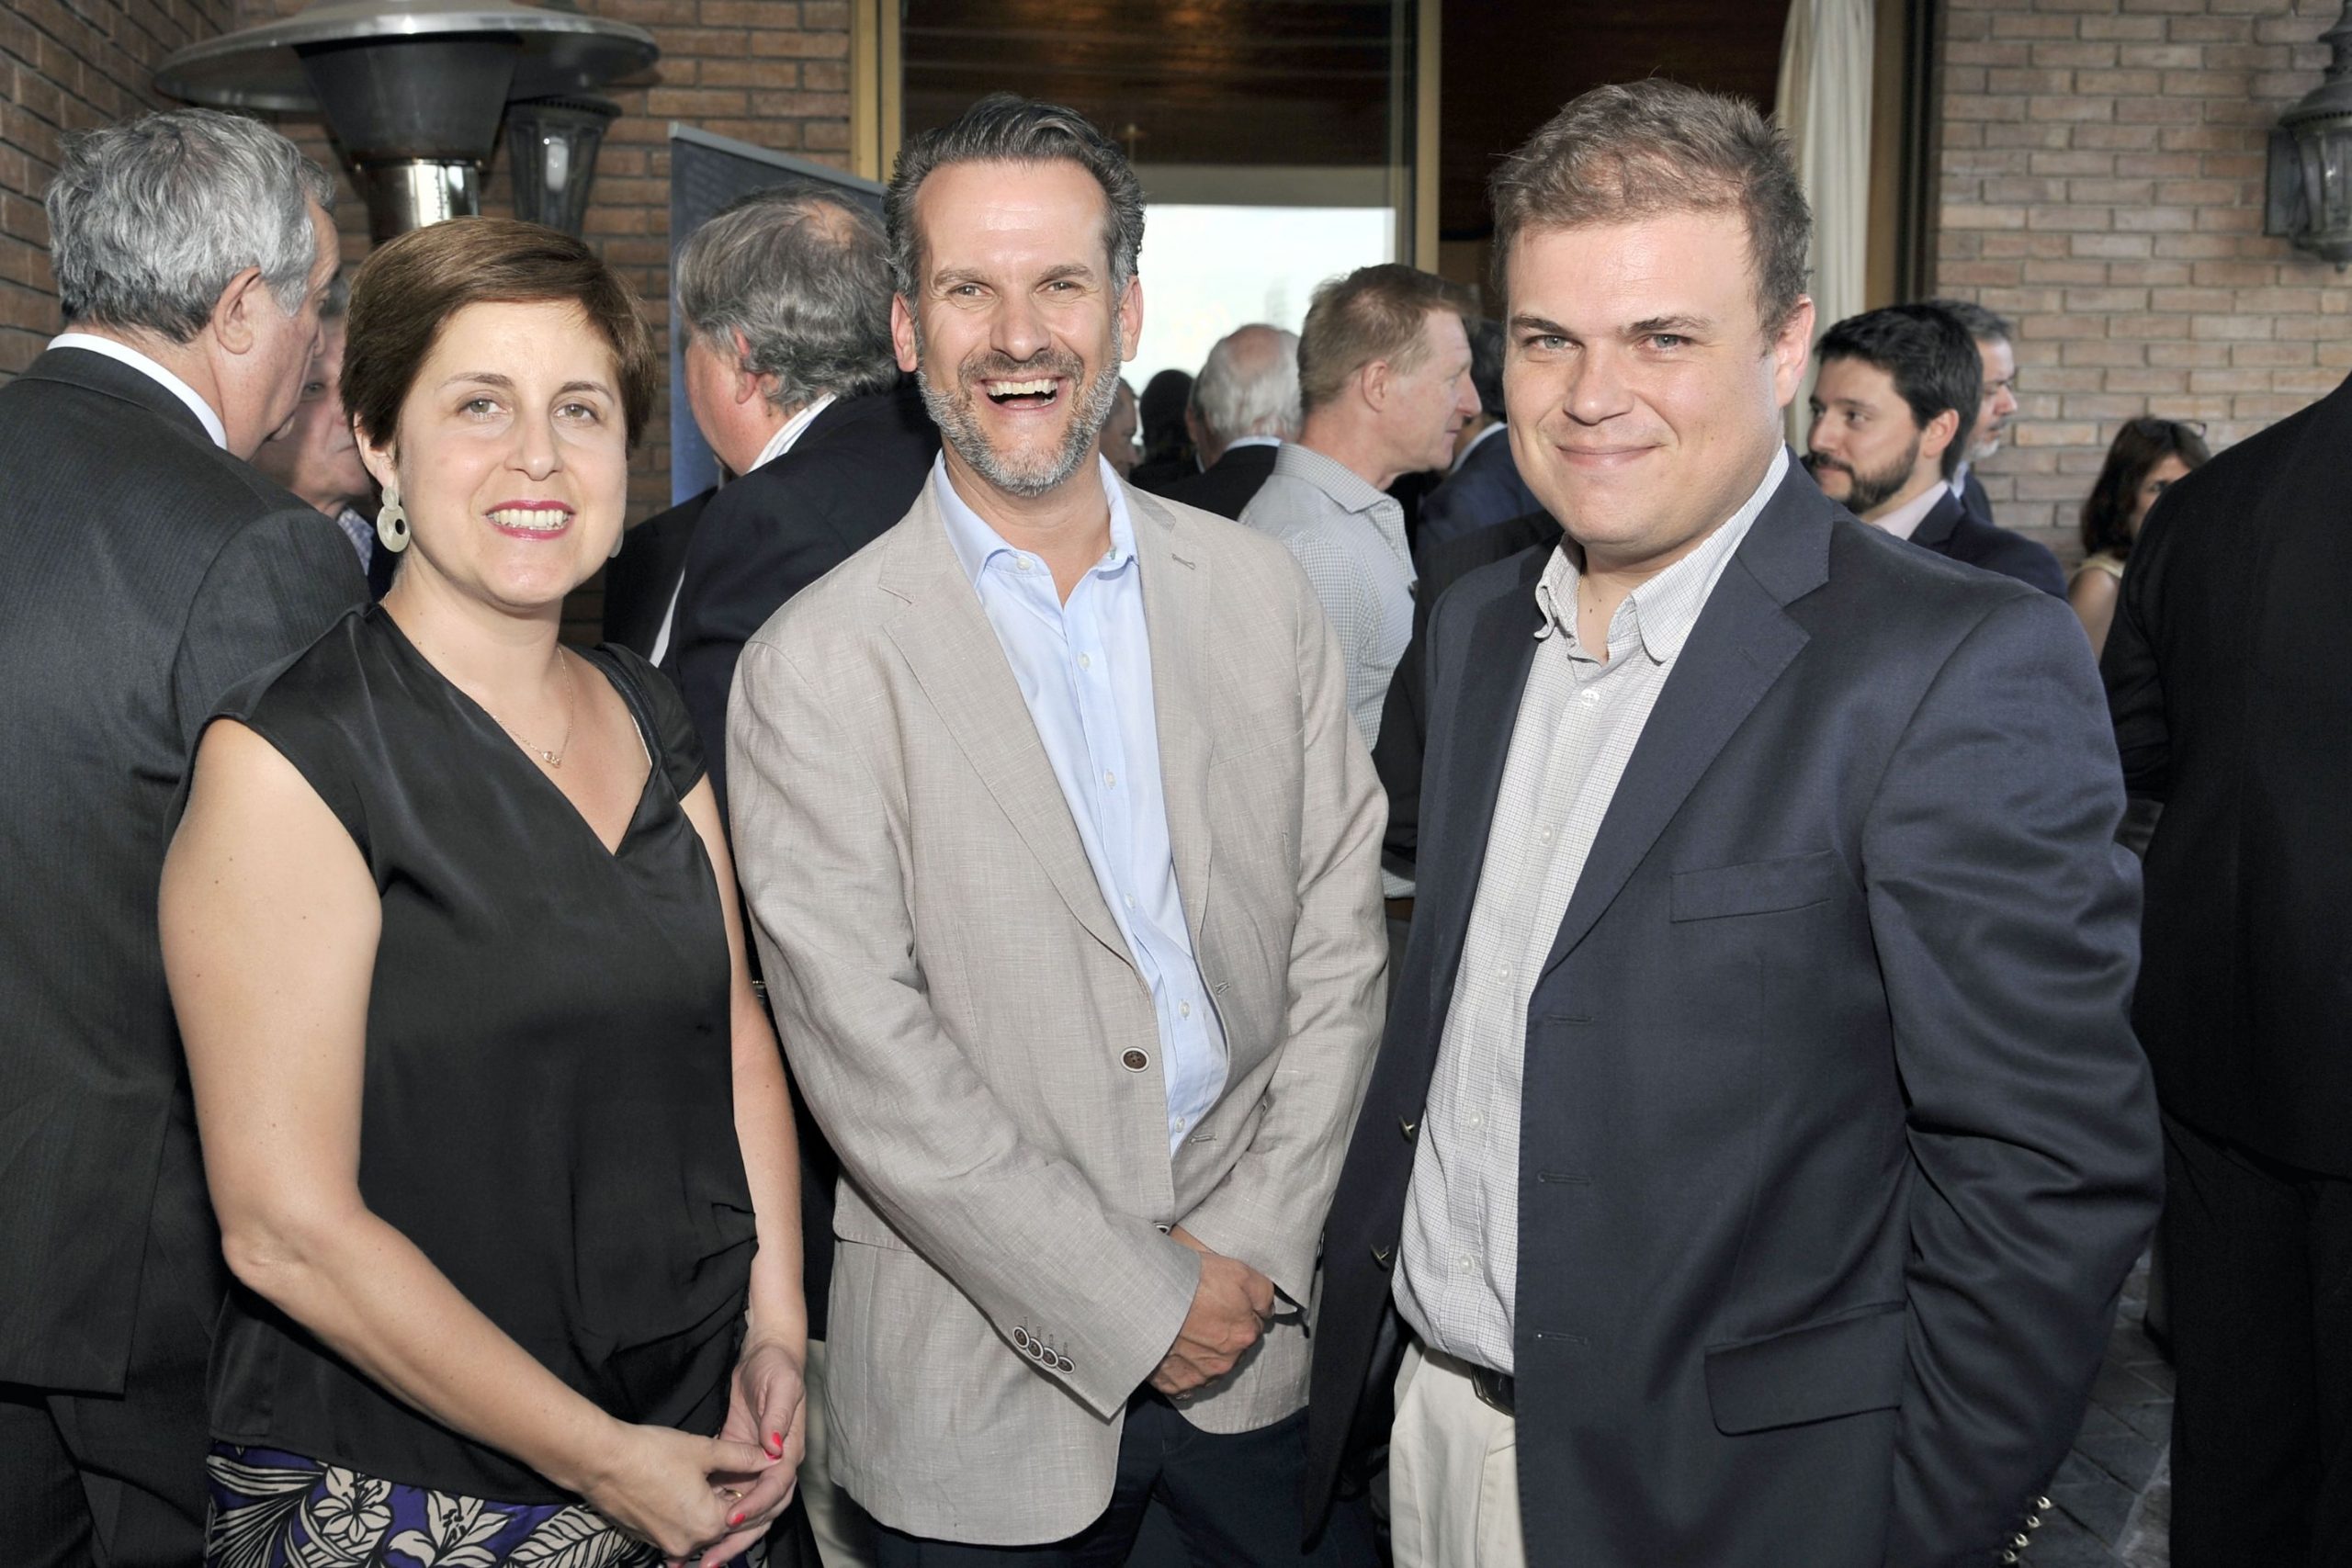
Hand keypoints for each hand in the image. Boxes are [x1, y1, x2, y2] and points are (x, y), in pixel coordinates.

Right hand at [577, 1422, 774, 1563]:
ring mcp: (666, 1545)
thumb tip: (771, 1456)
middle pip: (726, 1527)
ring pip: (703, 1531)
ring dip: (713, 1512)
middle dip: (737, 1505)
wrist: (601, 1462)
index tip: (762, 1475)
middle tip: (743, 1481)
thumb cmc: (652, 1453)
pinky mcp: (649, 1540)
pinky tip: (690, 1496)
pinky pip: (680, 1533)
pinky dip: (690, 1518)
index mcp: (710, 1524)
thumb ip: (742, 1456)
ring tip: (717, 1486)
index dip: (759, 1493)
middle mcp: (690, 1543)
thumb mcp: (704, 1450)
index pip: (749, 1515)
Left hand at [688, 1337, 807, 1567]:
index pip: (775, 1488)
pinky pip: (729, 1497)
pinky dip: (714, 1517)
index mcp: (789, 1450)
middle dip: (738, 1539)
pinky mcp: (737, 1464)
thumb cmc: (777, 1367)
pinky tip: (695, 1533)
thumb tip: (773, 1448)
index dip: (754, 1506)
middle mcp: (775, 1466)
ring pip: (744, 1512)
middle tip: (711, 1560)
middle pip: (762, 1513)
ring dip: (725, 1539)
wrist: (766, 1354)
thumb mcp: (781, 1386)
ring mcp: (756, 1468)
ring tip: (700, 1561)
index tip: (729, 1520)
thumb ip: (777, 1417)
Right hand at [1149, 1227, 1274, 1395]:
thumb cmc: (1191, 1280)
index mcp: (1245, 1334)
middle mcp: (1227, 1361)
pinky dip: (1181, 1371)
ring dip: (1202, 1355)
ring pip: (1210, 1367)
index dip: (1237, 1312)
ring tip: (1183, 1332)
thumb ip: (1263, 1294)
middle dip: (1221, 1335)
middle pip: (1231, 1349)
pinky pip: (1185, 1383)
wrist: (1145, 1296)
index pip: (1252, 1326)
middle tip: (1199, 1314)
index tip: (1220, 1302)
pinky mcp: (1175, 1384)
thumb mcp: (1238, 1272)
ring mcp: (1200, 1376)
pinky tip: (1173, 1352)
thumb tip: (1267, 1311)